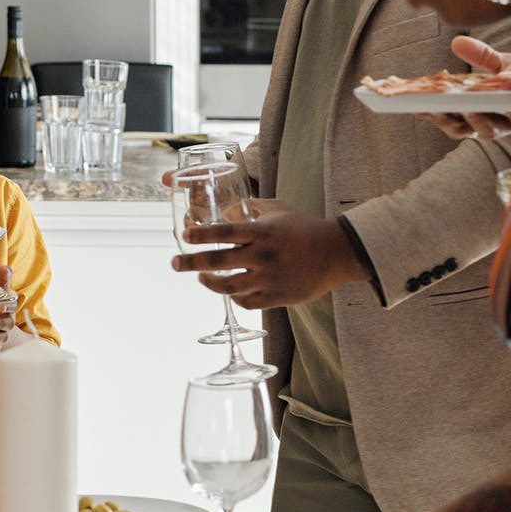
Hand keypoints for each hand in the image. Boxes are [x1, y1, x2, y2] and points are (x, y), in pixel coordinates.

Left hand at [170, 201, 366, 309]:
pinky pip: (247, 302)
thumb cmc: (304, 228)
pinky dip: (234, 298)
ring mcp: (270, 279)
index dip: (202, 235)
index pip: (225, 233)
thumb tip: (225, 210)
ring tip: (200, 277)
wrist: (336, 253)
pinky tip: (228, 291)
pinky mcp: (278, 297)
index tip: (185, 235)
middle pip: (219, 262)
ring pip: (229, 287)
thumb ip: (251, 208)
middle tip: (174, 263)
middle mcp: (263, 256)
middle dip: (191, 263)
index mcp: (263, 232)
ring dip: (209, 283)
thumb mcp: (279, 209)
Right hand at [418, 36, 510, 141]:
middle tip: (435, 110)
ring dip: (478, 122)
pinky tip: (505, 101)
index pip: (452, 118)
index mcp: (485, 112)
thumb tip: (456, 42)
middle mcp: (498, 122)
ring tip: (469, 109)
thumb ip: (481, 57)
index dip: (432, 115)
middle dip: (449, 121)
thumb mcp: (505, 64)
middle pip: (466, 131)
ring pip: (492, 131)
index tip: (414, 105)